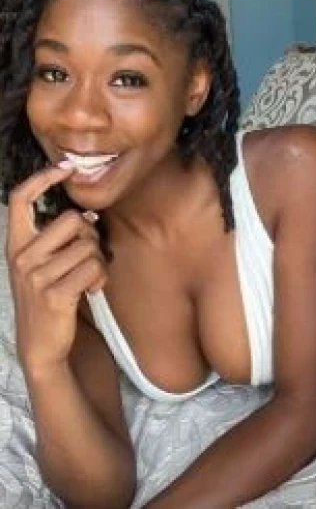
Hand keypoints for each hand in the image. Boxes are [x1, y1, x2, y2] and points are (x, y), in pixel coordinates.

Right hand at [6, 163, 107, 376]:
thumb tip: (86, 217)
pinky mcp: (55, 294)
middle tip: (86, 256)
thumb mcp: (41, 266)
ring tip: (88, 278)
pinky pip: (93, 267)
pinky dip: (101, 277)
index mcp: (16, 245)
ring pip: (88, 245)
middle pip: (71, 219)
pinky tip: (92, 289)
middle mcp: (21, 257)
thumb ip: (56, 240)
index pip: (20, 198)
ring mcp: (36, 276)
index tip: (64, 168)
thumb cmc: (48, 297)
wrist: (41, 345)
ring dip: (98, 261)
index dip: (42, 178)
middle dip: (89, 235)